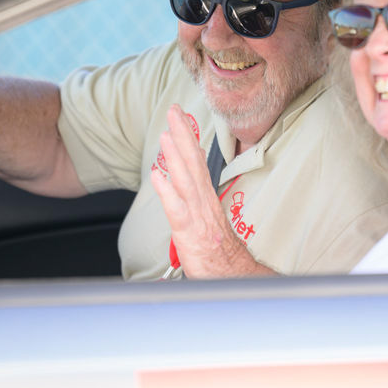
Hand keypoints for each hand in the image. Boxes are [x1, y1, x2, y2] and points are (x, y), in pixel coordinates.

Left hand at [149, 105, 270, 277]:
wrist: (230, 276)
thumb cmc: (217, 250)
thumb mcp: (206, 215)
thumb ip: (198, 191)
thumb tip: (191, 165)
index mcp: (205, 196)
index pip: (196, 160)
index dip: (188, 137)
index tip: (180, 116)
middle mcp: (203, 201)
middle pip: (193, 162)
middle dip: (183, 134)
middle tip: (174, 110)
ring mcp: (198, 215)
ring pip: (186, 180)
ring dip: (175, 155)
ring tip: (165, 134)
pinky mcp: (190, 233)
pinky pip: (177, 210)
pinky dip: (167, 191)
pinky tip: (156, 175)